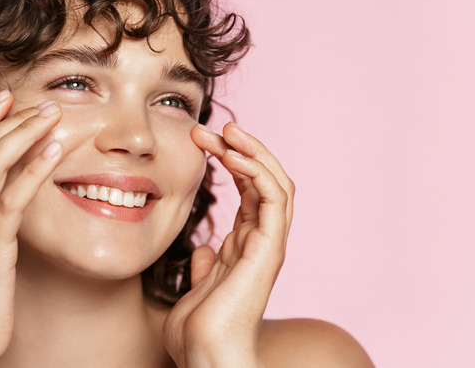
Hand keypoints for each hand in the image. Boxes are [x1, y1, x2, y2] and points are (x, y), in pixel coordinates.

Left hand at [163, 122, 294, 367]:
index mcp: (246, 246)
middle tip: (212, 129)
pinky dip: (257, 172)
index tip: (203, 140)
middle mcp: (261, 242)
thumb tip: (204, 249)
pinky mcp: (269, 249)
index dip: (231, 161)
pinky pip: (273, 199)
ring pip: (276, 183)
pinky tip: (233, 156)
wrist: (205, 356)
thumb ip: (206, 266)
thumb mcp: (197, 287)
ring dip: (252, 152)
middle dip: (240, 149)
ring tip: (226, 131)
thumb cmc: (199, 330)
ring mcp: (268, 245)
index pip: (250, 190)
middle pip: (264, 181)